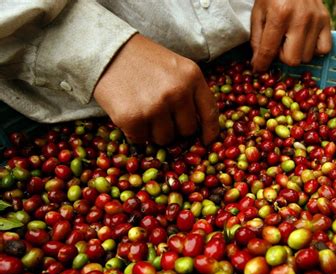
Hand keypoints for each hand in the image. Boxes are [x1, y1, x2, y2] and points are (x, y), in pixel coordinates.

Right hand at [93, 34, 218, 144]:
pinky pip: (141, 139)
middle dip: (176, 128)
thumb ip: (190, 91)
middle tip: (160, 115)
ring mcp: (155, 106)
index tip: (206, 141)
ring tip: (143, 111)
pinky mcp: (133, 118)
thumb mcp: (175, 67)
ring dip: (155, 131)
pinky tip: (130, 113)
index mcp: (192, 77)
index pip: (210, 112)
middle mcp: (178, 92)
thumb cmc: (142, 60)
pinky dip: (135, 132)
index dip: (210, 131)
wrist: (105, 49)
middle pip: (187, 130)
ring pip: (165, 139)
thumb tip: (200, 127)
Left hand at [250, 0, 331, 71]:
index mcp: (279, 15)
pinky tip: (305, 40)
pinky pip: (323, 49)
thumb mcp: (258, 13)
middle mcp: (300, 19)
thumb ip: (257, 40)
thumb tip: (259, 64)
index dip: (262, 64)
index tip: (259, 69)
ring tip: (291, 39)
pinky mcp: (326, 20)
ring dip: (296, 52)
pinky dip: (313, 49)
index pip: (269, 51)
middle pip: (292, 60)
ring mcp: (316, 20)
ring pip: (307, 57)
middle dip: (282, 57)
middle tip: (278, 46)